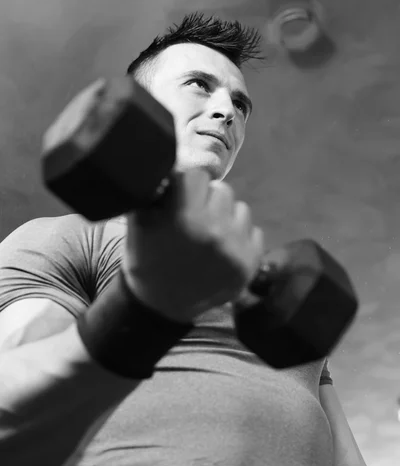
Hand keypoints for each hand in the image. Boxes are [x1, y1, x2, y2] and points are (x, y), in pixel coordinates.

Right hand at [121, 168, 263, 322]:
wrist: (162, 304)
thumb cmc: (147, 256)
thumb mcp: (139, 222)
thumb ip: (155, 189)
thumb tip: (171, 162)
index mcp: (184, 219)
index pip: (197, 175)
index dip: (187, 184)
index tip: (181, 196)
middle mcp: (214, 232)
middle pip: (222, 189)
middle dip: (207, 200)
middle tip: (194, 218)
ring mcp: (235, 249)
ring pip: (241, 209)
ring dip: (226, 217)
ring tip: (209, 235)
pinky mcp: (250, 264)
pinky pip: (254, 231)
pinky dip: (240, 237)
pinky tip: (221, 251)